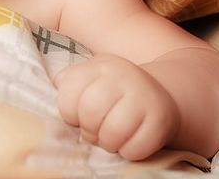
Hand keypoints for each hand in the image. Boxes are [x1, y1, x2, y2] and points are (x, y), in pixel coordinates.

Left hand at [53, 54, 179, 160]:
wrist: (157, 97)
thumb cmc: (113, 92)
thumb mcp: (90, 79)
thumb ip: (69, 81)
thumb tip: (57, 85)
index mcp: (100, 66)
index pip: (68, 93)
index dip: (68, 113)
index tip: (76, 117)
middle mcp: (123, 76)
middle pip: (90, 112)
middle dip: (88, 130)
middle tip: (94, 132)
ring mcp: (144, 97)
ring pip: (112, 133)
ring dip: (108, 143)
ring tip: (110, 138)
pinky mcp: (161, 120)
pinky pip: (134, 149)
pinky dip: (128, 152)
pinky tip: (129, 142)